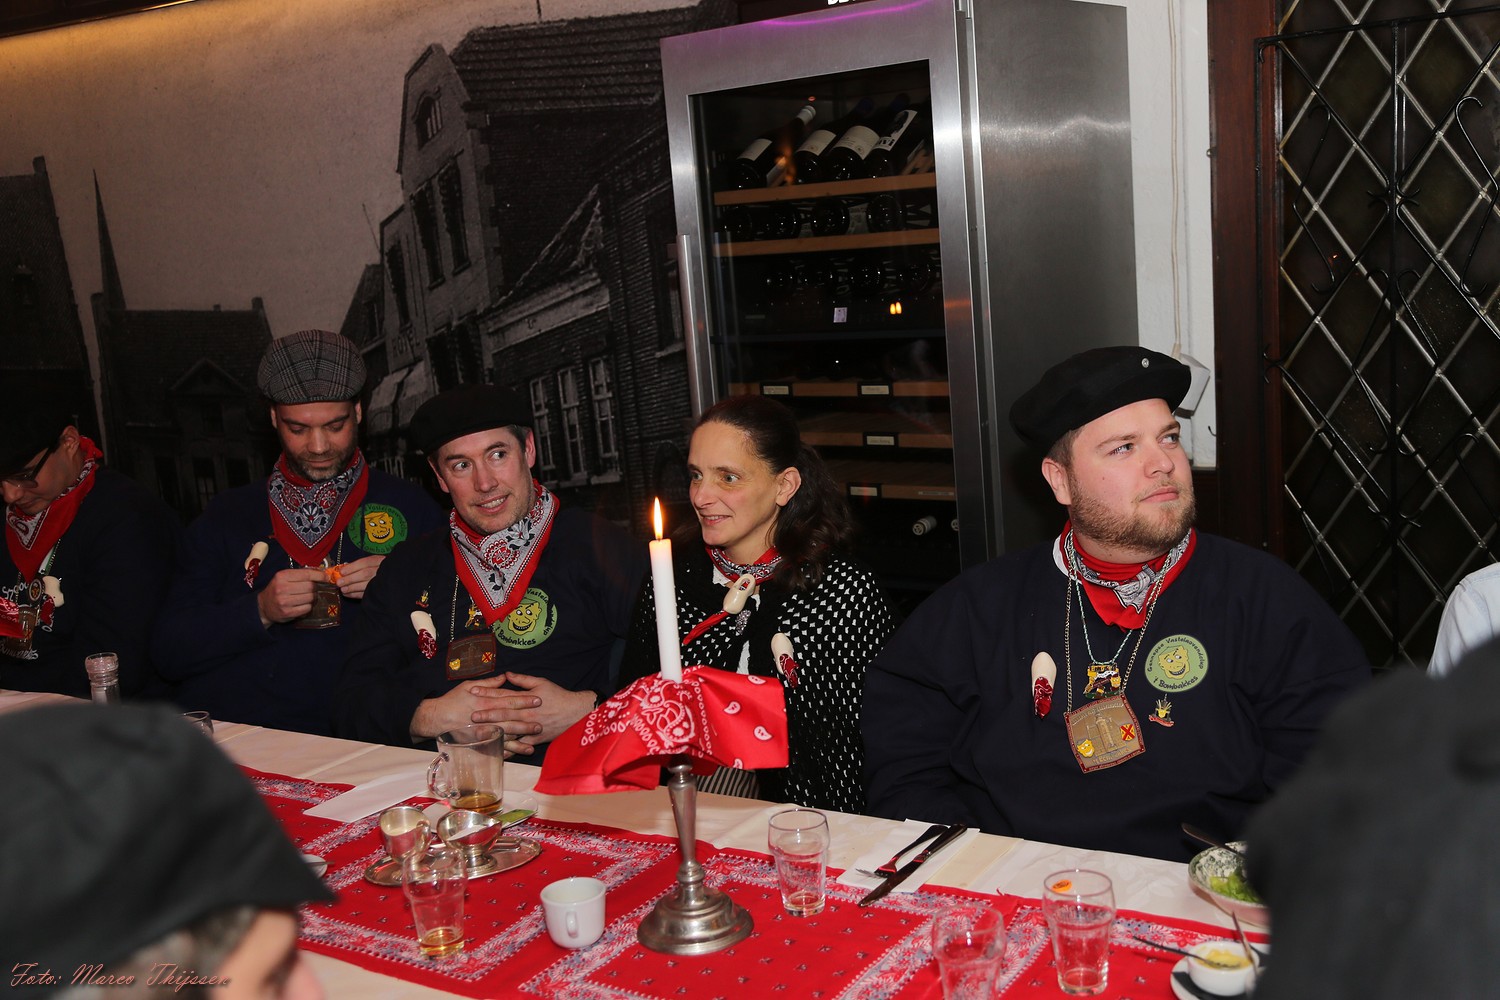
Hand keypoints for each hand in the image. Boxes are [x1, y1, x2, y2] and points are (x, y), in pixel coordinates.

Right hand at [256, 568, 326, 626]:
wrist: (264, 606)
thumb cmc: (277, 589)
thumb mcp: (284, 577)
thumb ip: (300, 574)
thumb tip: (322, 573)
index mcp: (282, 576)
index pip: (307, 574)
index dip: (319, 576)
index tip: (326, 577)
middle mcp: (282, 588)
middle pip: (310, 587)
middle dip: (316, 588)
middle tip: (315, 589)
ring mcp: (284, 601)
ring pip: (310, 598)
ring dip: (312, 597)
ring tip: (308, 597)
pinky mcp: (287, 612)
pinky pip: (307, 608)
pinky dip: (308, 606)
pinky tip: (303, 604)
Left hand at [331, 554, 383, 598]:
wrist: (390, 578)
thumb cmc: (377, 569)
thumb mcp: (371, 562)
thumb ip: (359, 565)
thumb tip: (343, 569)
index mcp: (379, 561)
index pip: (365, 563)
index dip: (352, 567)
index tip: (341, 572)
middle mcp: (382, 571)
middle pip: (365, 574)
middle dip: (350, 579)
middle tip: (339, 582)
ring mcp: (381, 582)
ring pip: (366, 585)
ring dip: (352, 588)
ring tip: (342, 589)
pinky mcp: (379, 593)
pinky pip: (366, 594)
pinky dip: (355, 595)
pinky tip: (347, 594)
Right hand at [408, 675, 544, 744]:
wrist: (435, 718)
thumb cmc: (452, 700)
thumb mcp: (468, 685)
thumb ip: (488, 683)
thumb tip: (504, 677)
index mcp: (485, 700)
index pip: (508, 699)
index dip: (524, 699)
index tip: (538, 699)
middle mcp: (485, 716)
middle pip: (510, 718)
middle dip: (527, 720)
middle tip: (542, 721)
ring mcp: (482, 730)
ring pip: (506, 734)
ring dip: (521, 736)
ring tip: (535, 738)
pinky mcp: (478, 741)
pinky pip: (496, 745)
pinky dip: (509, 749)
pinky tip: (520, 751)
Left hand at [469, 672, 595, 750]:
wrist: (576, 713)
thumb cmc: (558, 696)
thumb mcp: (542, 683)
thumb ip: (523, 680)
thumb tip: (506, 674)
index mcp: (526, 700)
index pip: (503, 695)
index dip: (487, 693)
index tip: (473, 691)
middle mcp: (526, 714)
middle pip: (503, 714)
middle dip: (486, 714)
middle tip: (471, 715)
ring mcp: (530, 727)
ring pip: (509, 731)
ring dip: (494, 731)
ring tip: (480, 733)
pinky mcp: (535, 738)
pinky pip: (520, 745)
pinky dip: (509, 749)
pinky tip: (497, 751)